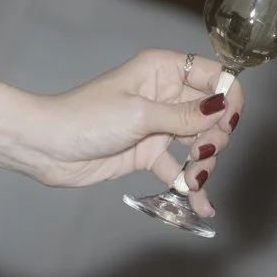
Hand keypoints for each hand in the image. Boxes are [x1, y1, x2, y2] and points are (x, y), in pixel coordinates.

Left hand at [0, 50, 241, 215]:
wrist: (47, 148)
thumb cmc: (85, 118)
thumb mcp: (139, 115)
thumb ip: (184, 116)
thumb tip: (223, 107)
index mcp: (163, 70)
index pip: (213, 75)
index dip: (228, 97)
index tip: (229, 122)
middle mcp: (165, 94)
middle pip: (212, 112)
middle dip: (216, 136)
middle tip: (204, 154)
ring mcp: (159, 124)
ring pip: (200, 142)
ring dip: (204, 164)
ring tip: (194, 182)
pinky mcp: (149, 152)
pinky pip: (180, 167)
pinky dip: (191, 185)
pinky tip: (201, 206)